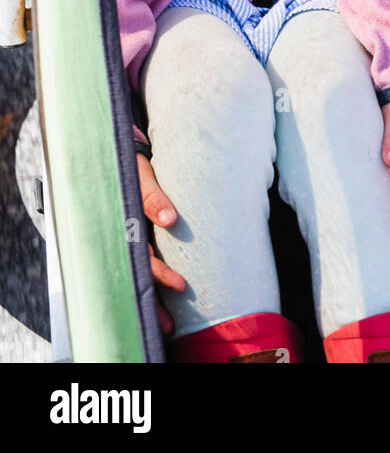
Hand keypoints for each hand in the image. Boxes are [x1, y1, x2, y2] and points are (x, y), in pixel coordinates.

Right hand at [136, 153, 185, 335]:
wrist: (120, 154)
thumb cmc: (131, 166)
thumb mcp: (141, 177)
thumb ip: (154, 197)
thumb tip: (171, 220)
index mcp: (126, 225)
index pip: (143, 258)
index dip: (160, 274)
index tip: (180, 286)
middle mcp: (126, 237)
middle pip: (139, 275)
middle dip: (154, 300)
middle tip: (170, 324)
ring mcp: (130, 238)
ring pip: (139, 275)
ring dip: (152, 299)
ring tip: (168, 326)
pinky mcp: (135, 234)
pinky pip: (141, 262)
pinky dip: (150, 283)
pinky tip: (161, 301)